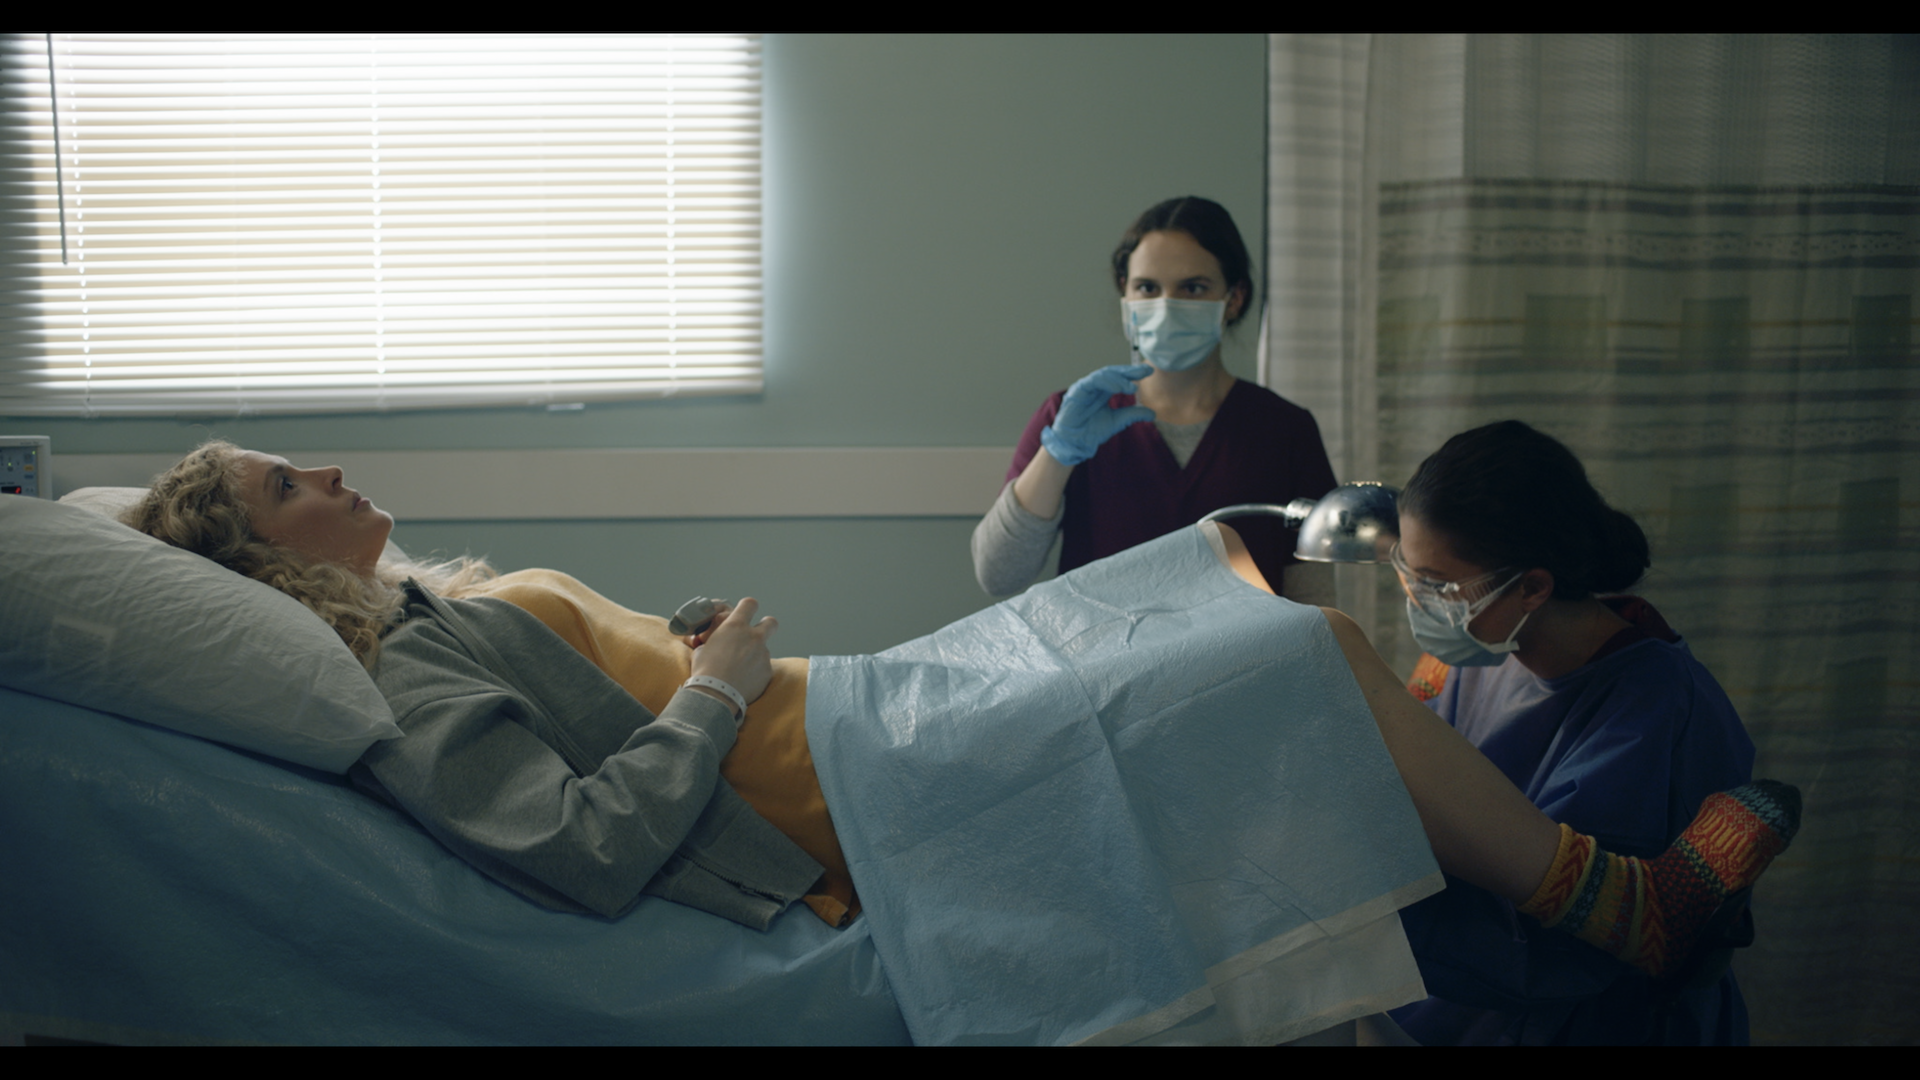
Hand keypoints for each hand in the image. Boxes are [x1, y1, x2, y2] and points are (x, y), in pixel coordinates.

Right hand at [688, 597, 776, 706]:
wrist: (716, 695)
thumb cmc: (705, 671)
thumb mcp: (702, 650)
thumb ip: (715, 642)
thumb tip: (714, 646)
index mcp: (735, 626)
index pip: (750, 604)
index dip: (748, 607)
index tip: (745, 612)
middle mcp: (753, 637)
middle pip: (771, 622)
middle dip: (766, 625)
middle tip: (757, 635)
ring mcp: (763, 654)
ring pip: (763, 650)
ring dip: (754, 656)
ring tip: (739, 670)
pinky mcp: (767, 672)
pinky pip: (763, 668)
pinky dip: (755, 673)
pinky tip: (744, 682)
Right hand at [1039, 364, 1156, 466]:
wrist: (1075, 444)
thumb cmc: (1091, 432)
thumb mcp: (1117, 421)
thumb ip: (1132, 415)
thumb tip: (1153, 414)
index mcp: (1103, 391)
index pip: (1119, 378)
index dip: (1133, 374)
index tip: (1148, 371)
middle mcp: (1094, 387)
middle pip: (1113, 373)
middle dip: (1129, 371)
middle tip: (1144, 370)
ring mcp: (1085, 387)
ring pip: (1104, 375)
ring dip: (1119, 379)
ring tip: (1132, 387)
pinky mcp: (1077, 391)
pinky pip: (1093, 382)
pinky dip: (1107, 383)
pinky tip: (1119, 388)